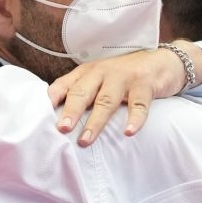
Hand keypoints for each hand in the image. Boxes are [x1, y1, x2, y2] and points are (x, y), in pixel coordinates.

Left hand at [47, 45, 200, 147]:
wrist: (161, 62)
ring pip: (107, 100)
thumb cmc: (124, 76)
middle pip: (83, 92)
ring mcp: (124, 78)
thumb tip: (59, 121)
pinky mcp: (145, 85)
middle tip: (61, 129)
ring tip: (85, 140)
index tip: (39, 116)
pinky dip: (135, 119)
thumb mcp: (99, 80)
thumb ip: (82, 95)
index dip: (52, 99)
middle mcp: (102, 72)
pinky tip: (129, 132)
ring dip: (95, 121)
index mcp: (87, 72)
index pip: (64, 84)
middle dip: (71, 111)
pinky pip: (139, 104)